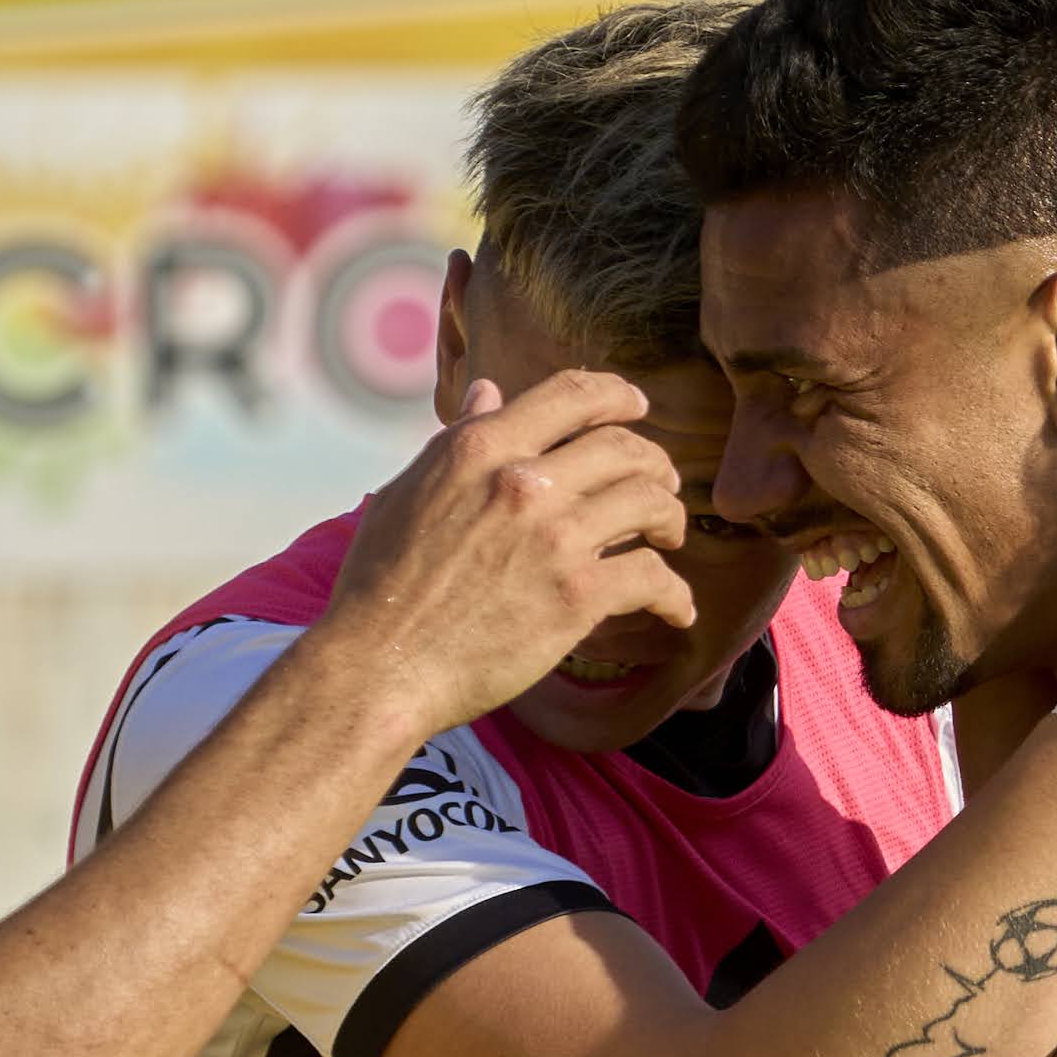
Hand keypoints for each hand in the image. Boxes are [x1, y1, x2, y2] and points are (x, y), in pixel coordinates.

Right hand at [318, 372, 696, 734]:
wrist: (379, 666)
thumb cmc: (380, 585)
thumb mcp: (407, 493)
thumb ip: (456, 440)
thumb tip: (489, 391)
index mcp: (480, 448)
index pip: (571, 395)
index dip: (617, 396)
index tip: (637, 406)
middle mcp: (522, 481)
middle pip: (625, 446)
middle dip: (656, 463)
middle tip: (664, 483)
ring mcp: (555, 537)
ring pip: (651, 502)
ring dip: (672, 518)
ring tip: (669, 536)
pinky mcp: (578, 595)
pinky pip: (655, 578)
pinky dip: (676, 596)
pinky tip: (678, 610)